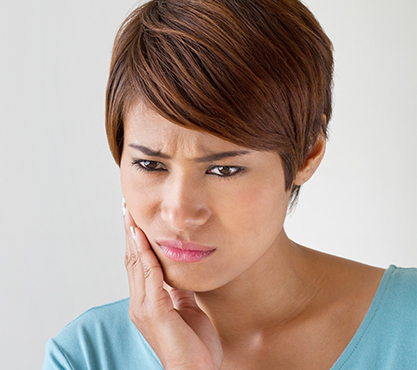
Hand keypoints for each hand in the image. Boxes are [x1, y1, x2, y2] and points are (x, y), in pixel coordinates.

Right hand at [123, 206, 222, 369]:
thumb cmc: (194, 344)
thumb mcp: (187, 308)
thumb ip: (178, 289)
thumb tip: (178, 271)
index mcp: (147, 302)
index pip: (138, 264)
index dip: (135, 241)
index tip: (134, 220)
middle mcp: (139, 303)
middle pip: (132, 260)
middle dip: (129, 233)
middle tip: (127, 208)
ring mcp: (144, 307)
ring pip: (136, 263)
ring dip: (133, 237)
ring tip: (131, 215)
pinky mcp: (154, 311)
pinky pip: (149, 275)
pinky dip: (145, 254)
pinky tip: (142, 237)